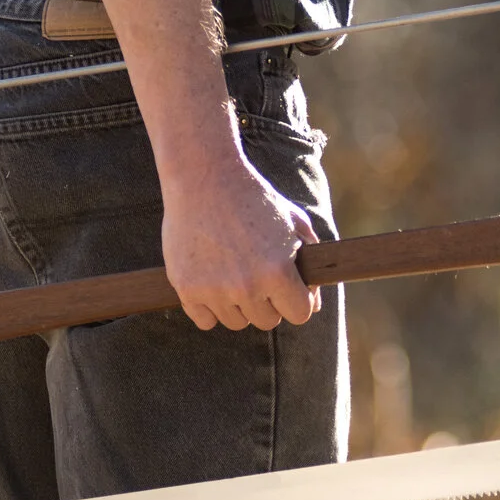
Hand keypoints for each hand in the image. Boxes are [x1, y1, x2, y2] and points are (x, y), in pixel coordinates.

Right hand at [162, 156, 320, 330]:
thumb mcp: (293, 222)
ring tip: (232, 272)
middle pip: (267, 321)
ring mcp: (214, 290)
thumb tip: (314, 307)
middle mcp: (246, 286)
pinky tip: (211, 281)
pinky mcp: (186, 288)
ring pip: (236, 322)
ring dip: (238, 305)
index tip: (288, 287)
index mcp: (278, 271)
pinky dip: (209, 308)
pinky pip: (205, 321)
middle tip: (256, 273)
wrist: (204, 177)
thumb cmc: (254, 198)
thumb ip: (309, 264)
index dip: (297, 300)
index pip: (300, 314)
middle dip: (267, 301)